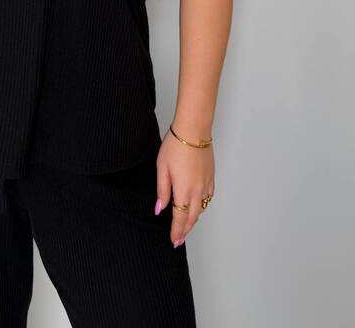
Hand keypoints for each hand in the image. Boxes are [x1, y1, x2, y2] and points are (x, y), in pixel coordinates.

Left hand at [155, 127, 215, 246]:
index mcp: (184, 191)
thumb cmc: (175, 146)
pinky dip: (202, 205)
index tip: (174, 240)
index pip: (180, 218)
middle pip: (192, 217)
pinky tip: (198, 206)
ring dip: (193, 219)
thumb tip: (160, 209)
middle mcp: (197, 191)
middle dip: (185, 230)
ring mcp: (206, 184)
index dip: (177, 231)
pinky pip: (208, 197)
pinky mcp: (211, 177)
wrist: (193, 131)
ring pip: (201, 209)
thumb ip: (162, 191)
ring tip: (186, 225)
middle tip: (179, 239)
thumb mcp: (162, 169)